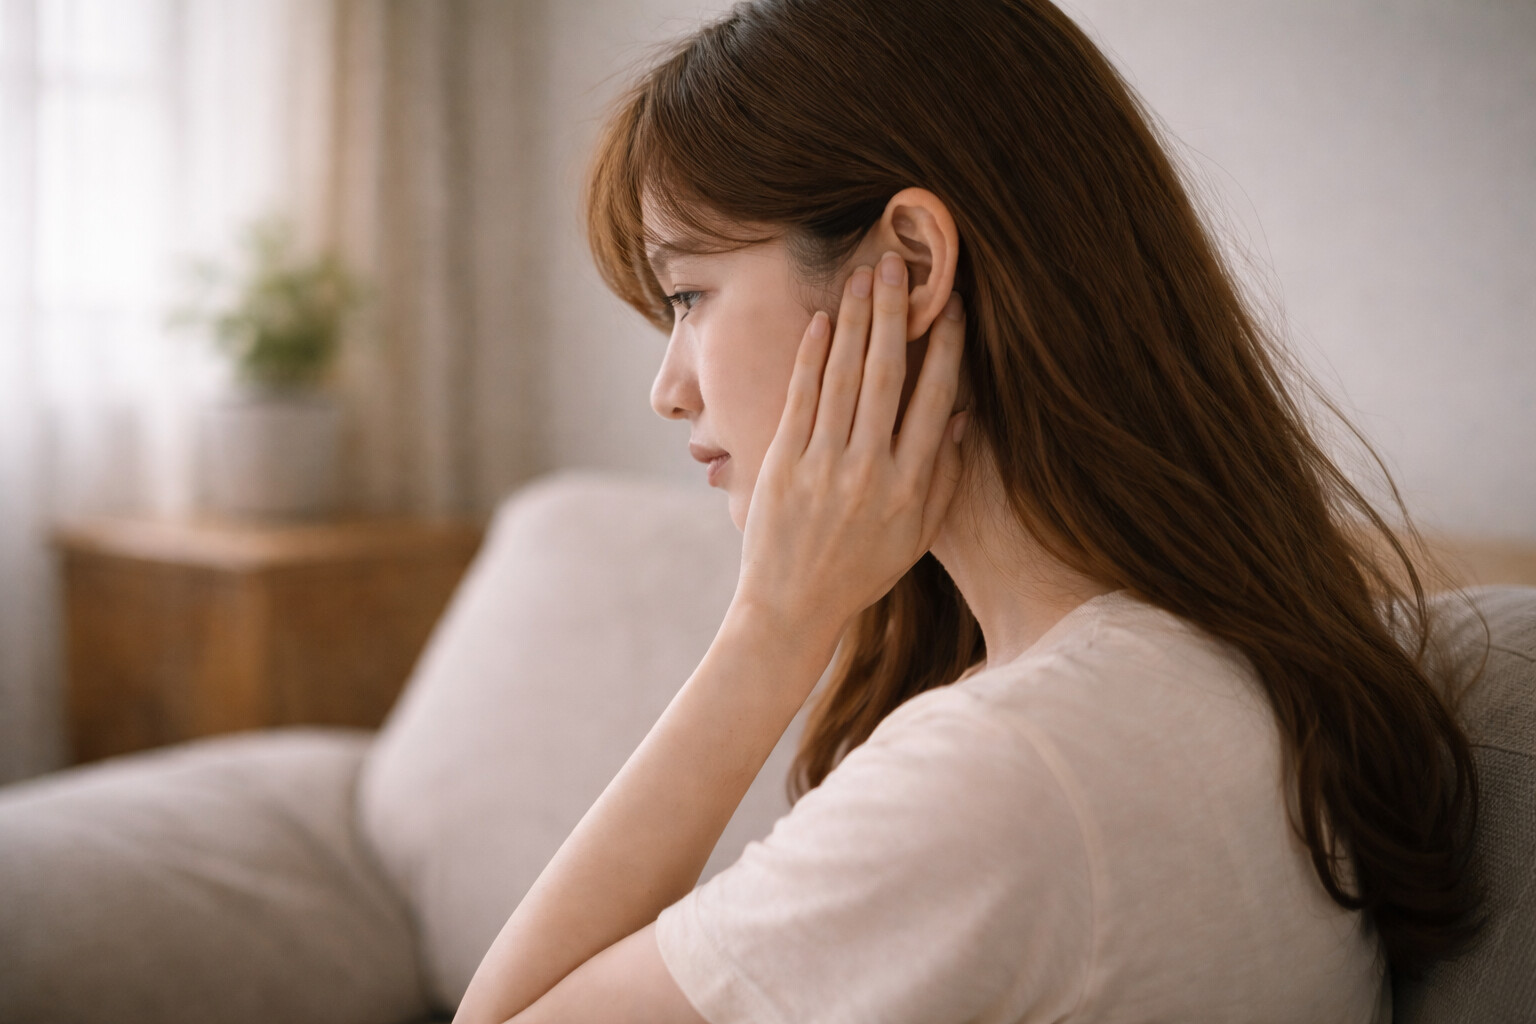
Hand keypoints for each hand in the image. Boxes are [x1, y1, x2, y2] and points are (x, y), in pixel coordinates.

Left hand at [734, 250, 969, 651]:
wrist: (792, 607)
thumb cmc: (861, 571)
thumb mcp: (917, 535)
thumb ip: (945, 476)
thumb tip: (963, 414)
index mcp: (911, 485)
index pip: (935, 399)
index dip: (945, 347)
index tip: (951, 306)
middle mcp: (870, 470)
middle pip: (889, 375)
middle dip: (896, 314)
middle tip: (900, 264)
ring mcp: (823, 465)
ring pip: (845, 377)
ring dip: (856, 321)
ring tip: (864, 276)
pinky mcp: (783, 463)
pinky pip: (801, 397)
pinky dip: (813, 356)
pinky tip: (825, 321)